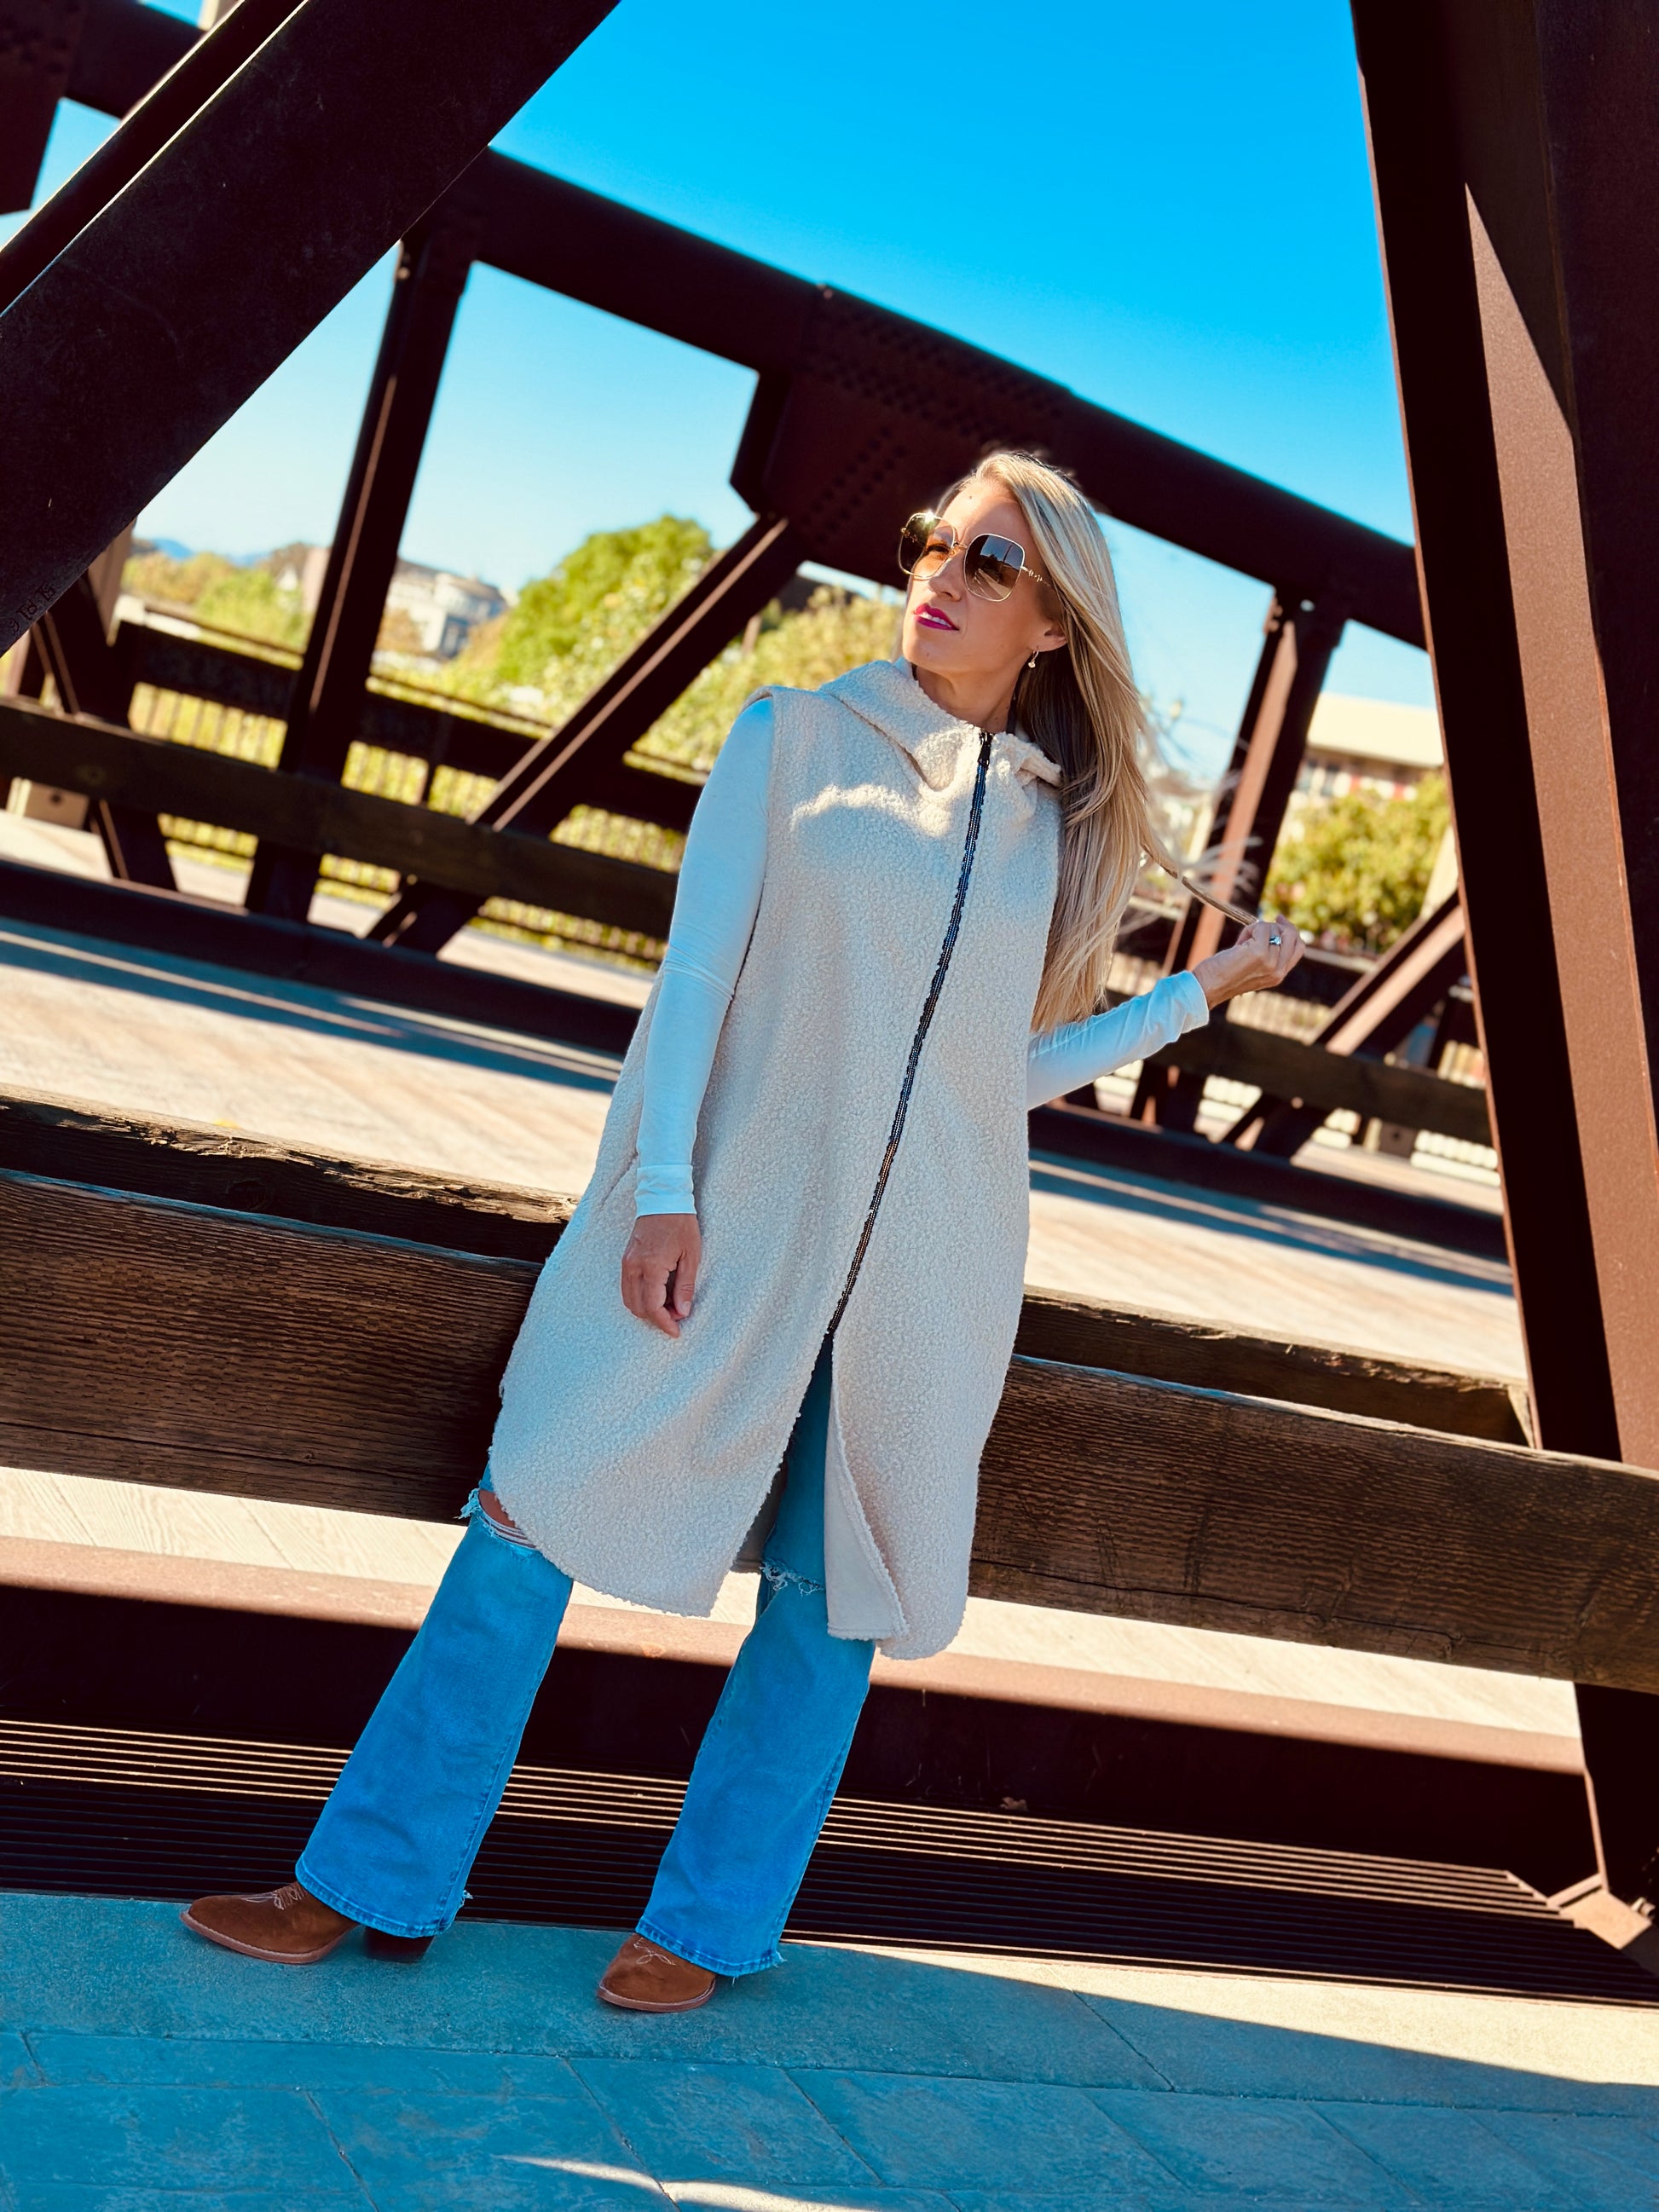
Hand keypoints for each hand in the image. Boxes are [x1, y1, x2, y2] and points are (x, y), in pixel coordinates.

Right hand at [621, 1212, 700, 1336]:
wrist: (662, 1199)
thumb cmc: (681, 1224)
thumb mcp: (691, 1255)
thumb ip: (685, 1286)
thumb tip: (682, 1311)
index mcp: (651, 1266)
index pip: (652, 1307)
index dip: (664, 1323)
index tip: (677, 1331)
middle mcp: (633, 1267)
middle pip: (638, 1307)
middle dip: (656, 1318)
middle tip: (677, 1316)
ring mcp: (627, 1263)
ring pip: (629, 1300)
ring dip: (647, 1309)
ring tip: (670, 1305)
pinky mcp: (626, 1260)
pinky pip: (628, 1288)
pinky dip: (641, 1298)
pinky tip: (660, 1294)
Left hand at [1191, 916, 1304, 1008]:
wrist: (1208, 987)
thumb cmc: (1223, 975)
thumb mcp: (1252, 966)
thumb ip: (1266, 953)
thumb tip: (1272, 926)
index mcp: (1279, 975)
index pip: (1298, 948)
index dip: (1291, 931)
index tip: (1279, 920)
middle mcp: (1278, 971)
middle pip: (1292, 936)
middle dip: (1277, 925)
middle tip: (1259, 924)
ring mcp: (1271, 962)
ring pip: (1274, 929)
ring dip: (1257, 929)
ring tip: (1241, 943)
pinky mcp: (1259, 953)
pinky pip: (1262, 927)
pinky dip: (1250, 929)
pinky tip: (1239, 943)